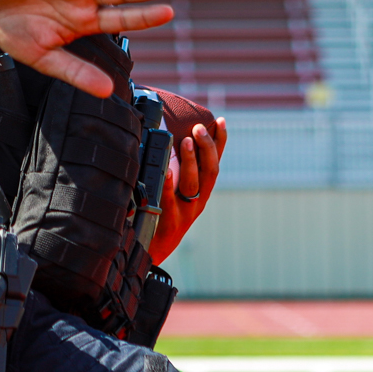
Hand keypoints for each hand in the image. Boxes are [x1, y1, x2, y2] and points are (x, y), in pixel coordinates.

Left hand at [149, 114, 226, 264]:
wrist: (153, 250)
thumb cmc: (160, 215)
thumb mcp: (173, 192)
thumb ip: (173, 169)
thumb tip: (164, 136)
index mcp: (202, 192)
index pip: (215, 163)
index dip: (220, 142)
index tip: (219, 121)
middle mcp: (198, 201)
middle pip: (210, 172)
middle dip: (207, 147)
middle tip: (198, 127)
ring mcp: (186, 212)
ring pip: (194, 184)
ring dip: (192, 161)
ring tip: (185, 141)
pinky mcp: (170, 222)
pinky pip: (169, 201)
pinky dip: (168, 185)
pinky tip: (164, 172)